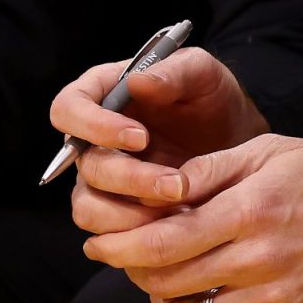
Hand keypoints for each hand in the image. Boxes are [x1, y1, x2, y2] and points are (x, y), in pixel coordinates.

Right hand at [55, 48, 270, 234]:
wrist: (234, 139)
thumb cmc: (212, 98)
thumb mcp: (204, 74)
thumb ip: (175, 71)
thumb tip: (136, 81)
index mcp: (102, 94)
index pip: (68, 108)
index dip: (94, 126)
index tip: (140, 138)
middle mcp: (90, 138)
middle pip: (84, 164)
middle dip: (130, 177)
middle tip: (176, 185)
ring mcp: (100, 175)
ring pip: (88, 204)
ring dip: (129, 213)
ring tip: (178, 207)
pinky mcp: (114, 206)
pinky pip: (105, 228)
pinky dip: (136, 230)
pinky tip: (174, 222)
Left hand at [83, 134, 302, 302]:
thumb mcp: (277, 151)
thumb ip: (214, 169)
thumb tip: (159, 185)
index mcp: (254, 209)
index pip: (162, 240)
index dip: (120, 246)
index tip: (101, 243)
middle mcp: (261, 258)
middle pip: (167, 280)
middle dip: (134, 270)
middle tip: (126, 258)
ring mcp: (276, 297)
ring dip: (165, 299)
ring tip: (166, 279)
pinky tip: (210, 293)